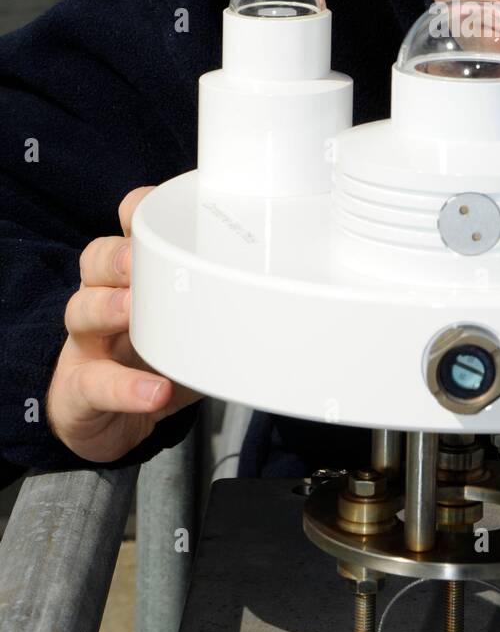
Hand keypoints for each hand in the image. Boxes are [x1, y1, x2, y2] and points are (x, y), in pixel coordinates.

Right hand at [46, 186, 202, 462]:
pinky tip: (153, 390)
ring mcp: (87, 343)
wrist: (110, 425)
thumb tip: (287, 299)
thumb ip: (224, 311)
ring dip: (109, 308)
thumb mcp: (192, 331)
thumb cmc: (153, 364)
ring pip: (82, 310)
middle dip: (118, 255)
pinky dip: (125, 388)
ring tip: (133, 313)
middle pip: (95, 260)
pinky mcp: (79, 388)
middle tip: (143, 263)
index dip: (136, 211)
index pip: (126, 230)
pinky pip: (94, 383)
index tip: (159, 205)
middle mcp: (103, 299)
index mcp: (132, 277)